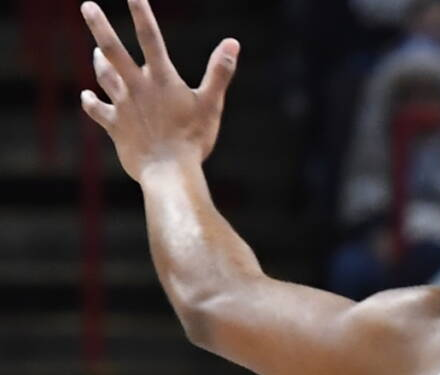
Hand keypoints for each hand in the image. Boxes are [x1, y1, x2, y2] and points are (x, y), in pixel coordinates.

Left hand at [80, 0, 238, 180]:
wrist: (169, 172)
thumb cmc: (194, 140)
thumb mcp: (211, 105)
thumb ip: (219, 72)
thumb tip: (233, 43)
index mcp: (162, 80)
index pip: (151, 38)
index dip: (141, 13)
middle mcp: (137, 87)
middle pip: (113, 51)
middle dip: (99, 26)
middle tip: (87, 6)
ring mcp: (123, 106)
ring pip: (104, 76)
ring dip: (99, 62)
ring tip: (96, 52)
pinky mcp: (116, 127)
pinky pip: (97, 110)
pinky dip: (90, 103)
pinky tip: (86, 96)